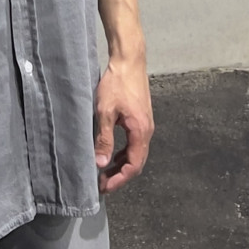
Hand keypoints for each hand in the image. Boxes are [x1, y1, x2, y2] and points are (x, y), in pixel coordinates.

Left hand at [94, 54, 153, 193]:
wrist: (129, 61)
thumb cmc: (116, 83)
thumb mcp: (105, 111)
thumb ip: (104, 139)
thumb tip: (101, 164)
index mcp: (140, 132)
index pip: (133, 165)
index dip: (119, 179)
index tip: (104, 187)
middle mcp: (147, 131)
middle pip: (136, 162)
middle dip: (120, 176)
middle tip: (102, 184)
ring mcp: (145, 125)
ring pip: (135, 153)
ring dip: (121, 165)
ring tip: (104, 172)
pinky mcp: (141, 119)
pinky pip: (134, 143)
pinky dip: (123, 152)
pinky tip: (111, 154)